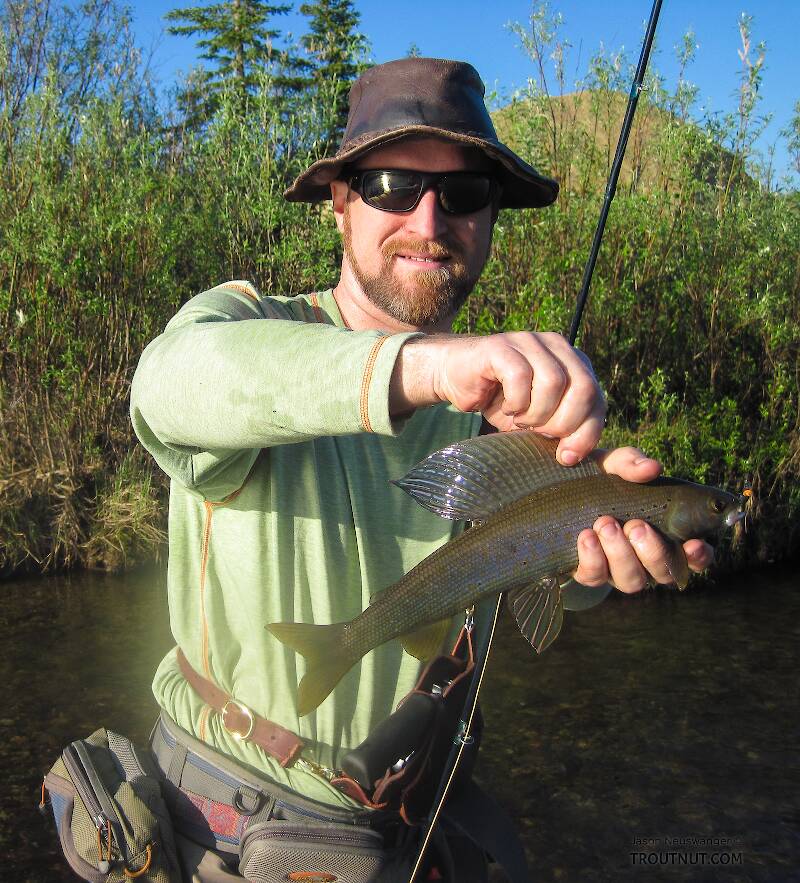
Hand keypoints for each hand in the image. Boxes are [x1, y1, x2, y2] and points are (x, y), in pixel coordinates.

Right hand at [392, 332, 605, 462]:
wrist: (456, 378)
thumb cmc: (502, 402)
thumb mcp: (539, 423)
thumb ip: (565, 434)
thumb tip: (579, 456)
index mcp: (574, 363)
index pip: (598, 399)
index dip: (587, 433)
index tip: (567, 457)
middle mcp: (557, 346)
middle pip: (584, 388)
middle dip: (565, 424)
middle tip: (541, 435)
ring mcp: (529, 342)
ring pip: (554, 382)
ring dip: (538, 413)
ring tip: (522, 421)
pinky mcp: (501, 346)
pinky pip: (520, 377)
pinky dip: (516, 402)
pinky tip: (507, 408)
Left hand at [572, 446, 714, 592]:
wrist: (551, 491)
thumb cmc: (596, 478)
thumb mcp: (612, 464)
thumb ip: (631, 462)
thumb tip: (652, 468)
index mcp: (663, 534)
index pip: (694, 557)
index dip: (699, 557)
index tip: (693, 543)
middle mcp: (644, 559)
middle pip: (662, 573)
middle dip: (652, 551)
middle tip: (635, 525)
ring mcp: (616, 570)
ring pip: (631, 581)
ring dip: (621, 554)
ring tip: (606, 524)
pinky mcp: (588, 574)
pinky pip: (594, 578)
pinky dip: (592, 559)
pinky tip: (585, 536)